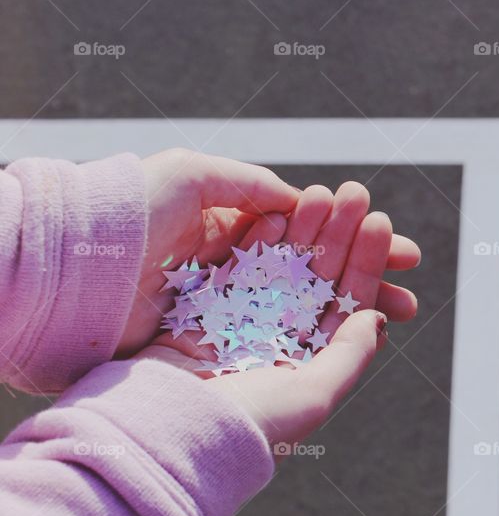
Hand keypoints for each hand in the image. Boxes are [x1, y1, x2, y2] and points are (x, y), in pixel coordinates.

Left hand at [119, 150, 420, 355]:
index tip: (399, 250)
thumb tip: (304, 202)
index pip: (311, 233)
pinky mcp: (211, 341)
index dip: (356, 242)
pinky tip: (350, 340)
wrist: (71, 271)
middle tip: (411, 295)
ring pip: (303, 309)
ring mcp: (226, 306)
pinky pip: (276, 338)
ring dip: (353, 312)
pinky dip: (315, 339)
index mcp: (231, 223)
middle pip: (317, 275)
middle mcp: (235, 267)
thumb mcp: (194, 174)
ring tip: (398, 316)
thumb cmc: (130, 211)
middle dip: (366, 282)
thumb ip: (253, 186)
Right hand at [142, 176, 418, 445]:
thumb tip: (375, 318)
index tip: (379, 221)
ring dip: (302, 230)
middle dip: (338, 236)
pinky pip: (236, 270)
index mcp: (309, 364)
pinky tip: (277, 210)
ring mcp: (240, 327)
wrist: (163, 435)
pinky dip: (257, 241)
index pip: (346, 303)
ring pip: (281, 268)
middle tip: (356, 192)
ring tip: (321, 191)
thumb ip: (349, 355)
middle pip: (317, 279)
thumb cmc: (248, 423)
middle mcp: (279, 344)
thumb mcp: (312, 394)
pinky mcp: (202, 315)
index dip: (366, 262)